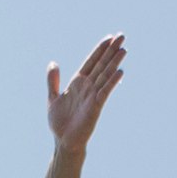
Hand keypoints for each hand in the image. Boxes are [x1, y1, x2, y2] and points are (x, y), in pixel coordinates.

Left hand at [45, 33, 125, 152]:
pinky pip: (105, 92)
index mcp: (77, 83)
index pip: (91, 62)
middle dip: (111, 50)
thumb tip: (53, 63)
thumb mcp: (52, 98)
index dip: (99, 50)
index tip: (109, 38)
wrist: (63, 141)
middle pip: (101, 64)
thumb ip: (53, 81)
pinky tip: (120, 72)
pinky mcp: (96, 106)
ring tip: (123, 50)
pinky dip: (112, 82)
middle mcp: (88, 87)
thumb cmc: (59, 123)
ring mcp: (93, 95)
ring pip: (105, 75)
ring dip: (114, 62)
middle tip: (122, 36)